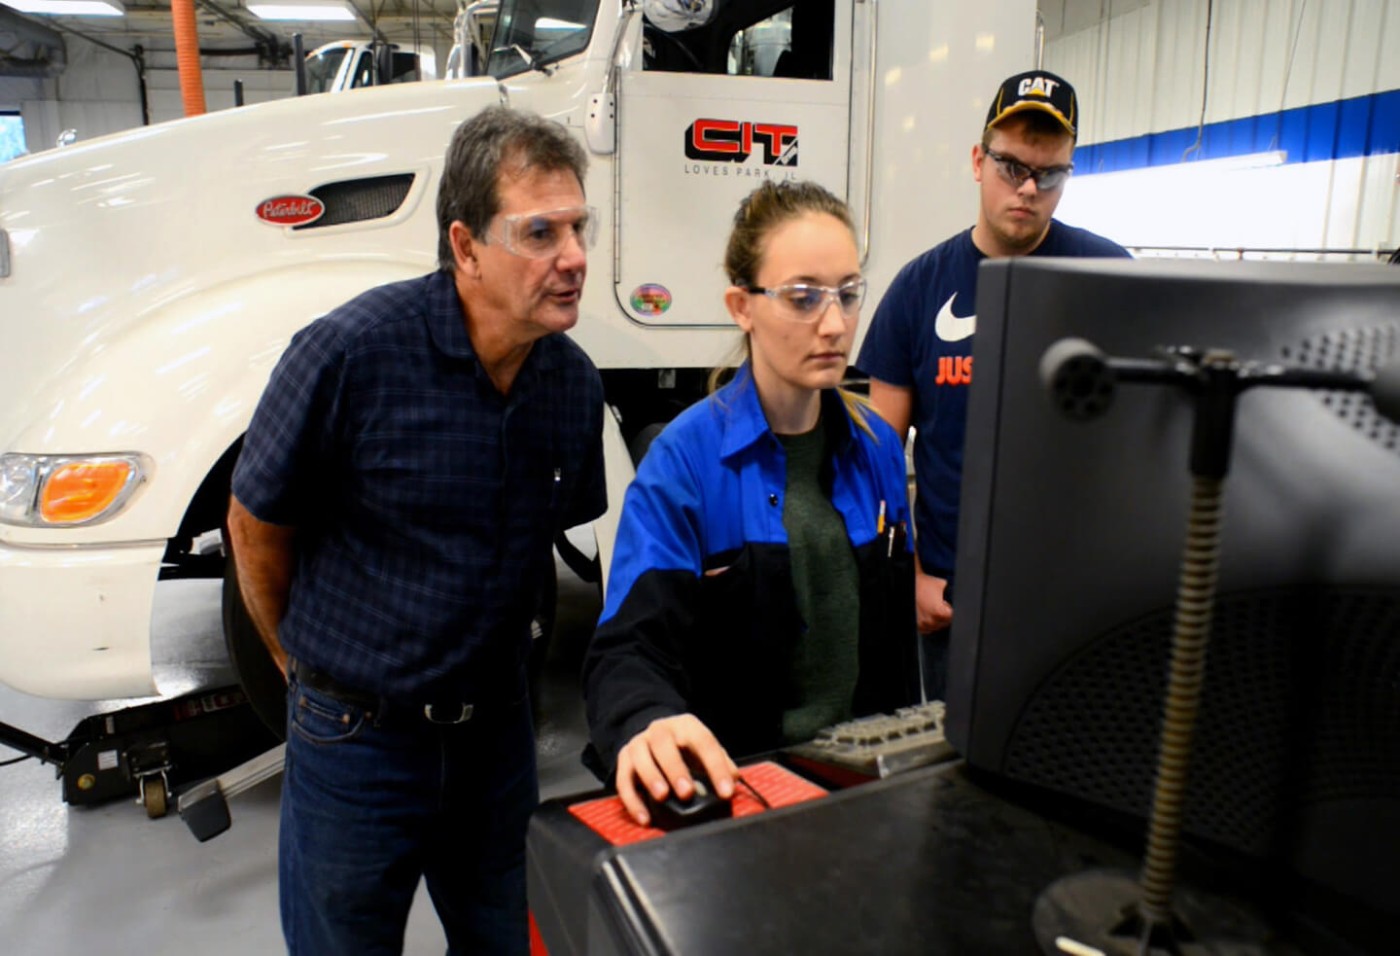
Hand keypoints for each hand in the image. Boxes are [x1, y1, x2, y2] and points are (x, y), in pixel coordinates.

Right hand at [615, 714, 737, 825]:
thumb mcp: (704, 749)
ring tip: (662, 797)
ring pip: (641, 757)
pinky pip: (624, 779)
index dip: (716, 767)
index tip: (726, 791)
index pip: (704, 742)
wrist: (654, 736)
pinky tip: (645, 818)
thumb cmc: (684, 747)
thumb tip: (733, 779)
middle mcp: (660, 730)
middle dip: (675, 768)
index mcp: (686, 726)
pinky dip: (632, 800)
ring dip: (651, 777)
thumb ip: (720, 762)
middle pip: (664, 744)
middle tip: (687, 792)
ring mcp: (639, 743)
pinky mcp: (624, 759)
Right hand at [915, 568, 952, 633]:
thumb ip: (951, 592)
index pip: (952, 617)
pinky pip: (925, 628)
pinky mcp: (915, 624)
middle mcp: (930, 621)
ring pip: (934, 627)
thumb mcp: (942, 584)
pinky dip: (926, 622)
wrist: (908, 583)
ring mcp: (921, 624)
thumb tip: (958, 594)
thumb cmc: (923, 583)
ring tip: (930, 608)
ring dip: (935, 620)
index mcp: (939, 612)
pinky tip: (924, 612)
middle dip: (943, 615)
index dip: (950, 609)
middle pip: (944, 623)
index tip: (946, 604)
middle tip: (937, 605)